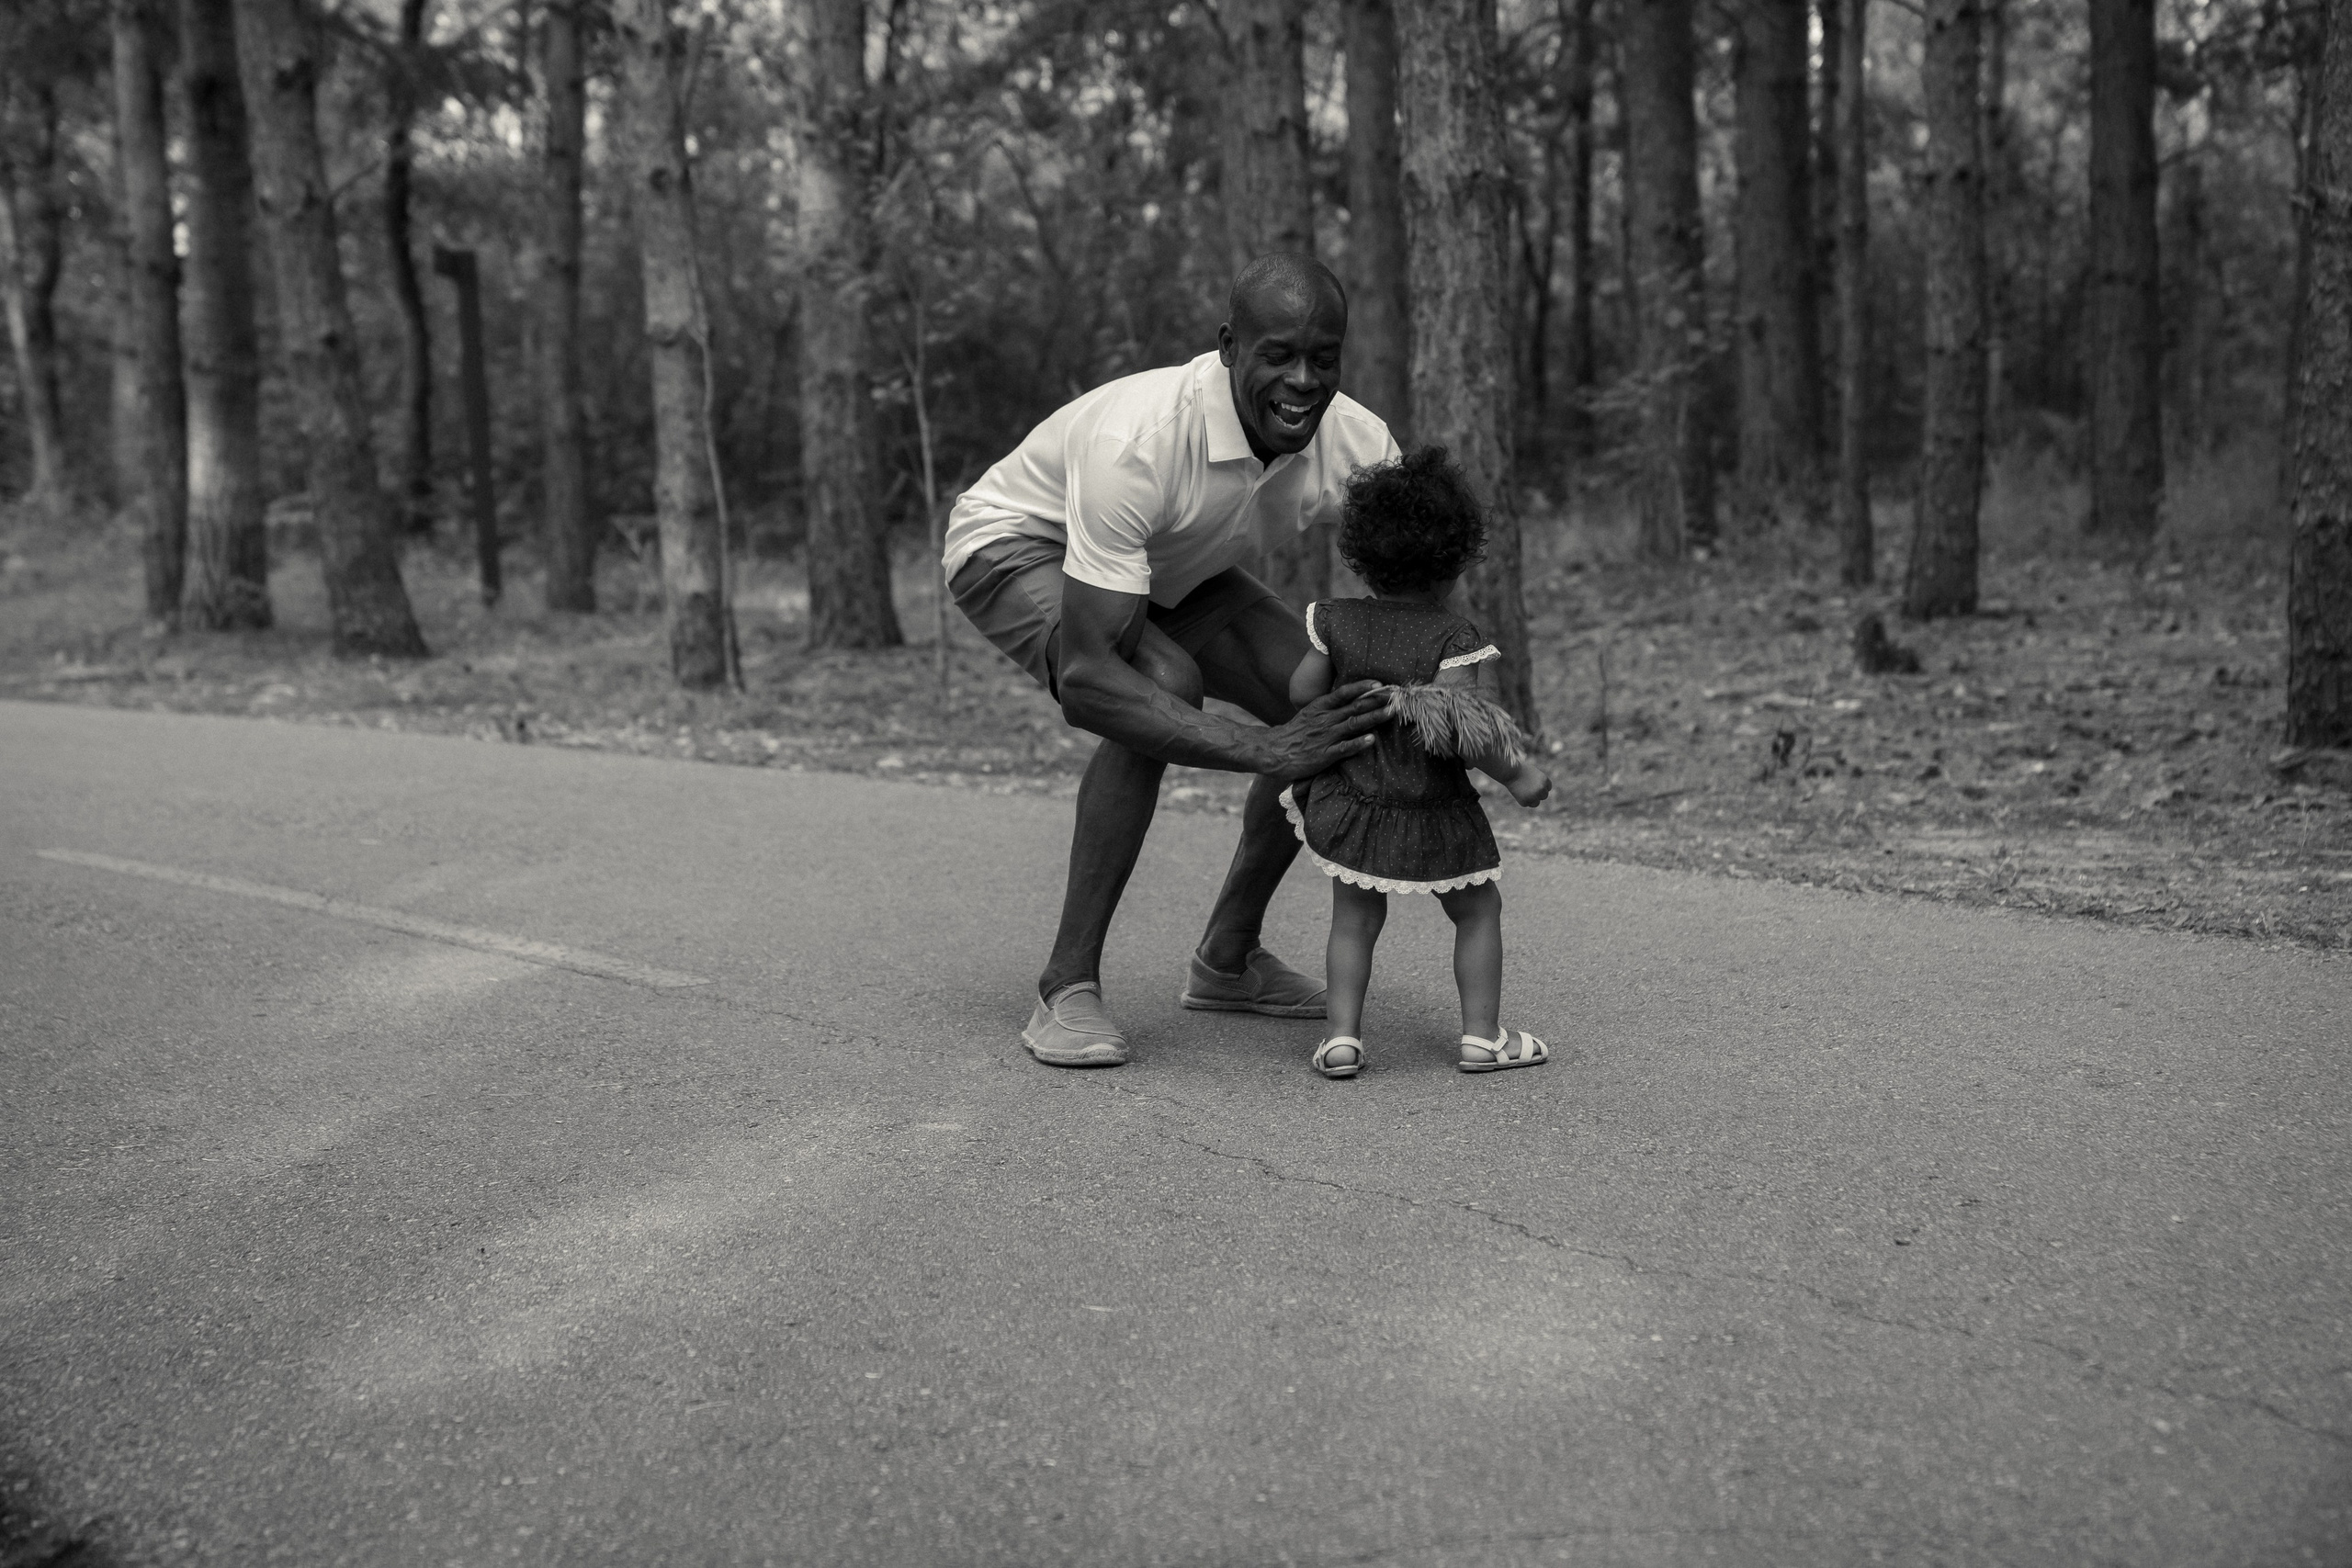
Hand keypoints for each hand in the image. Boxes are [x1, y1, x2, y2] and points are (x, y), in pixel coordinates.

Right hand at [1259, 680, 1393, 780]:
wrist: (1273, 751)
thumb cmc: (1295, 733)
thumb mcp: (1309, 713)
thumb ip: (1329, 707)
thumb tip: (1351, 699)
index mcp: (1320, 707)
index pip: (1343, 692)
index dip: (1361, 687)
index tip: (1379, 682)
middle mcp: (1324, 719)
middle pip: (1354, 706)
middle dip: (1376, 700)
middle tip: (1396, 696)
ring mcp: (1325, 737)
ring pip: (1353, 724)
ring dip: (1373, 717)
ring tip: (1391, 712)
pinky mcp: (1324, 755)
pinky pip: (1344, 748)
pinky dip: (1358, 743)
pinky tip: (1372, 740)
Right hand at [1504, 760, 1552, 807]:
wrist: (1509, 772)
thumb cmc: (1520, 770)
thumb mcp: (1533, 773)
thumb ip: (1539, 782)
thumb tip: (1541, 791)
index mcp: (1545, 781)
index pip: (1548, 788)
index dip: (1541, 787)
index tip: (1534, 786)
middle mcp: (1541, 789)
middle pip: (1544, 796)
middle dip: (1537, 794)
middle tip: (1528, 790)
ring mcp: (1534, 796)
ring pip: (1536, 803)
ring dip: (1532, 800)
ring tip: (1523, 793)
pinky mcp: (1525, 801)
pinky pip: (1526, 804)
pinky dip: (1522, 800)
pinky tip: (1518, 793)